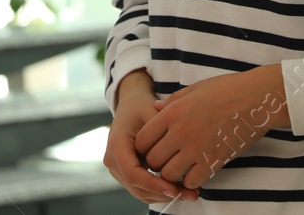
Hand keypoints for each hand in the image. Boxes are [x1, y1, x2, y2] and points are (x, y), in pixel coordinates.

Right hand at [105, 78, 199, 203]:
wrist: (130, 106)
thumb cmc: (142, 107)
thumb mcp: (152, 113)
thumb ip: (162, 133)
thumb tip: (178, 156)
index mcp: (116, 145)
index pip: (133, 174)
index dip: (153, 185)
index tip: (174, 189)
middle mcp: (113, 161)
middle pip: (138, 187)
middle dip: (164, 194)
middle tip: (191, 195)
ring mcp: (118, 170)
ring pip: (141, 193)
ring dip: (165, 196)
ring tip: (190, 194)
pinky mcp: (126, 174)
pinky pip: (143, 189)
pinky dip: (161, 192)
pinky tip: (181, 190)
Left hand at [134, 66, 287, 191]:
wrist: (256, 98)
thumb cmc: (226, 89)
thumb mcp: (193, 89)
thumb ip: (171, 101)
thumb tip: (155, 108)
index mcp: (172, 112)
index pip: (142, 139)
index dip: (144, 147)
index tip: (154, 148)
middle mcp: (180, 132)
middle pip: (153, 160)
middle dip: (156, 163)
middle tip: (167, 160)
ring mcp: (196, 148)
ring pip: (169, 174)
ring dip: (173, 174)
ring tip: (181, 168)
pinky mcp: (214, 160)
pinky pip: (192, 181)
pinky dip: (192, 181)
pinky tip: (197, 172)